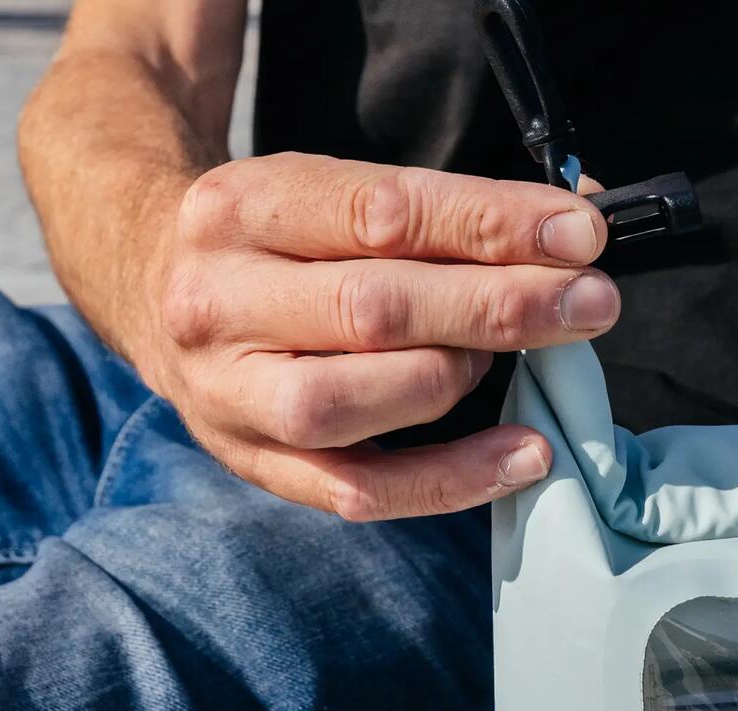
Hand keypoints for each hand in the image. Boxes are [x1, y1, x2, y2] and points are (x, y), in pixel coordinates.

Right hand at [145, 153, 615, 518]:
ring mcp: (226, 392)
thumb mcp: (328, 191)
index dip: (490, 227)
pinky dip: (452, 479)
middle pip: (372, 311)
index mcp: (241, 207)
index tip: (579, 235)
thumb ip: (440, 210)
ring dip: (459, 380)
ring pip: (356, 403)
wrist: (148, 284)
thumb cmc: (271, 238)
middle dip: (498, 308)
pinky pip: (358, 491)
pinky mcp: (249, 461)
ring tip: (508, 361)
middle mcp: (218, 300)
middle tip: (589, 305)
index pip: (382, 214)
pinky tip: (522, 455)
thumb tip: (571, 231)